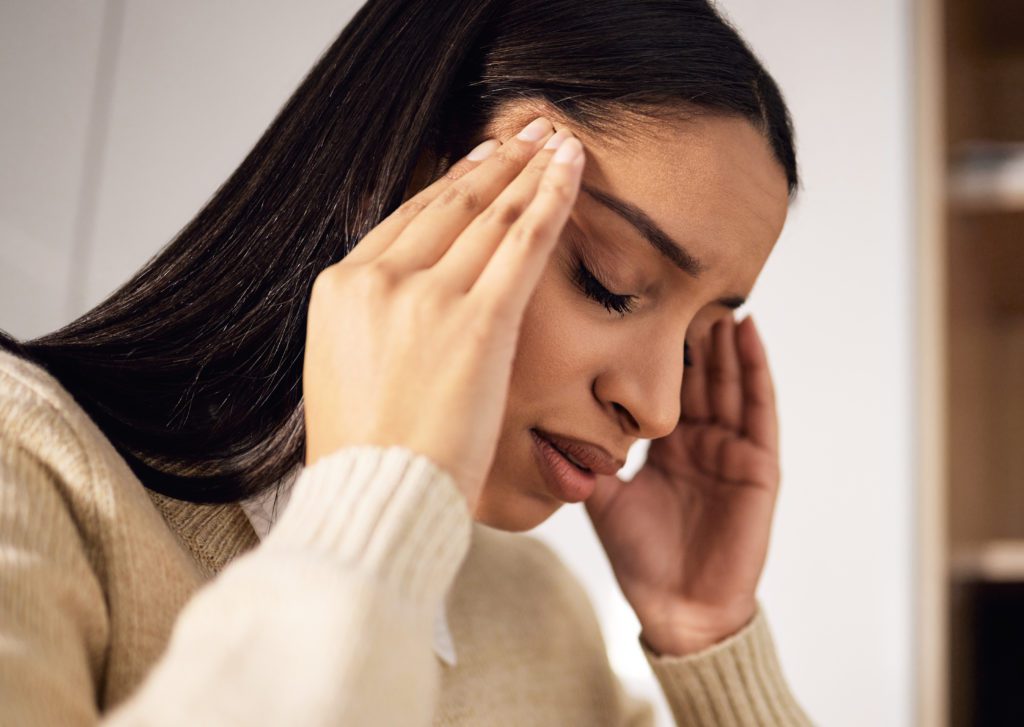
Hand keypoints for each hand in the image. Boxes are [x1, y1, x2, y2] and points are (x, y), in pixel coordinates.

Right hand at [303, 118, 584, 510]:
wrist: (376, 501)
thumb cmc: (367, 458)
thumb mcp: (346, 376)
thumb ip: (374, 329)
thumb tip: (403, 311)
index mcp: (340, 288)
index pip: (408, 219)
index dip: (453, 183)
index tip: (482, 163)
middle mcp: (379, 279)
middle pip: (450, 203)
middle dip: (498, 162)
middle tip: (529, 134)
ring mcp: (426, 296)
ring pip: (491, 214)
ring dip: (530, 169)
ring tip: (558, 142)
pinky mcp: (476, 322)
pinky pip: (523, 244)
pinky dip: (551, 199)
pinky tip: (573, 171)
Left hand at [584, 315, 779, 655]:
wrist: (675, 607)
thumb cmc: (638, 557)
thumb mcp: (603, 495)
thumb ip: (586, 456)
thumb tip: (544, 415)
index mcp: (666, 446)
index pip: (665, 383)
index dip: (659, 345)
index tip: (643, 301)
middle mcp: (700, 441)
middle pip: (699, 372)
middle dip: (692, 329)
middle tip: (680, 281)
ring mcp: (732, 451)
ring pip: (729, 380)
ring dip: (723, 338)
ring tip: (713, 292)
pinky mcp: (759, 466)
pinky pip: (760, 409)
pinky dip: (755, 369)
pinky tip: (748, 331)